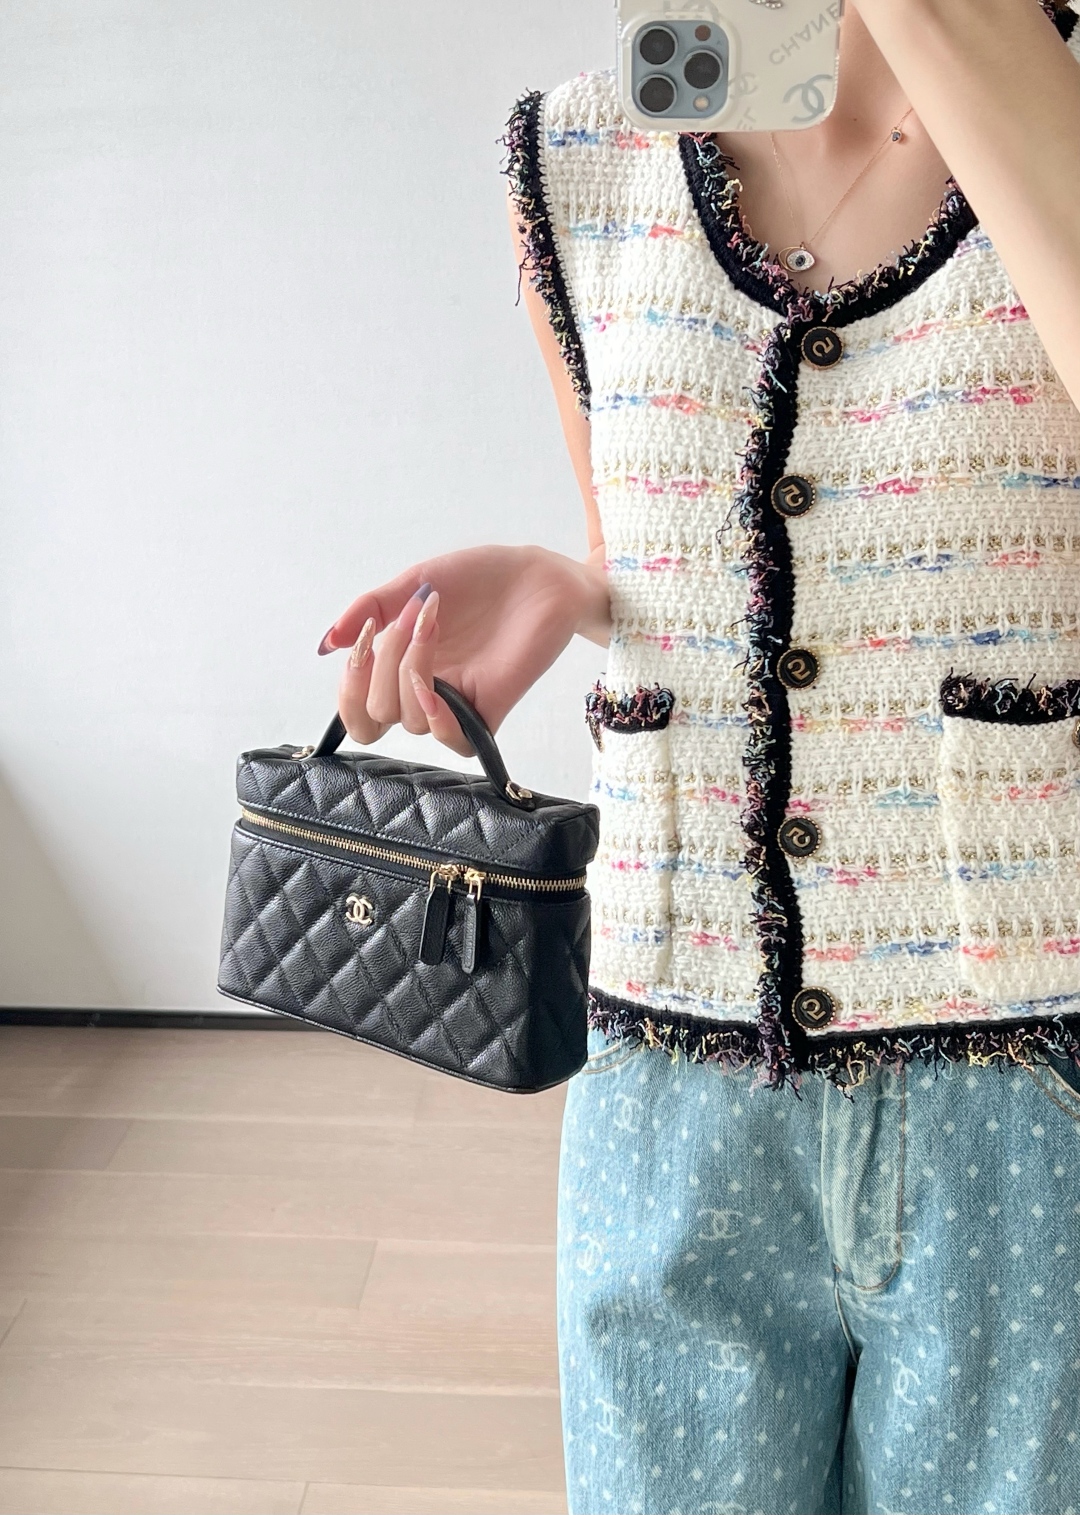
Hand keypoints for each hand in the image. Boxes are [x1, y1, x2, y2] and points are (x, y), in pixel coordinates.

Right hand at [317, 545, 609, 758]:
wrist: (535, 574)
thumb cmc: (479, 578)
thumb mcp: (413, 582)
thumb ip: (369, 609)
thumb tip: (328, 643)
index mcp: (400, 668)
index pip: (357, 713)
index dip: (347, 690)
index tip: (362, 642)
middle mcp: (425, 692)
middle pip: (376, 717)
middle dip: (381, 664)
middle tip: (408, 617)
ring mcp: (457, 704)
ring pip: (409, 722)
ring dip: (410, 669)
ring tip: (430, 621)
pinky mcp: (490, 710)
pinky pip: (453, 740)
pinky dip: (436, 717)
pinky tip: (436, 687)